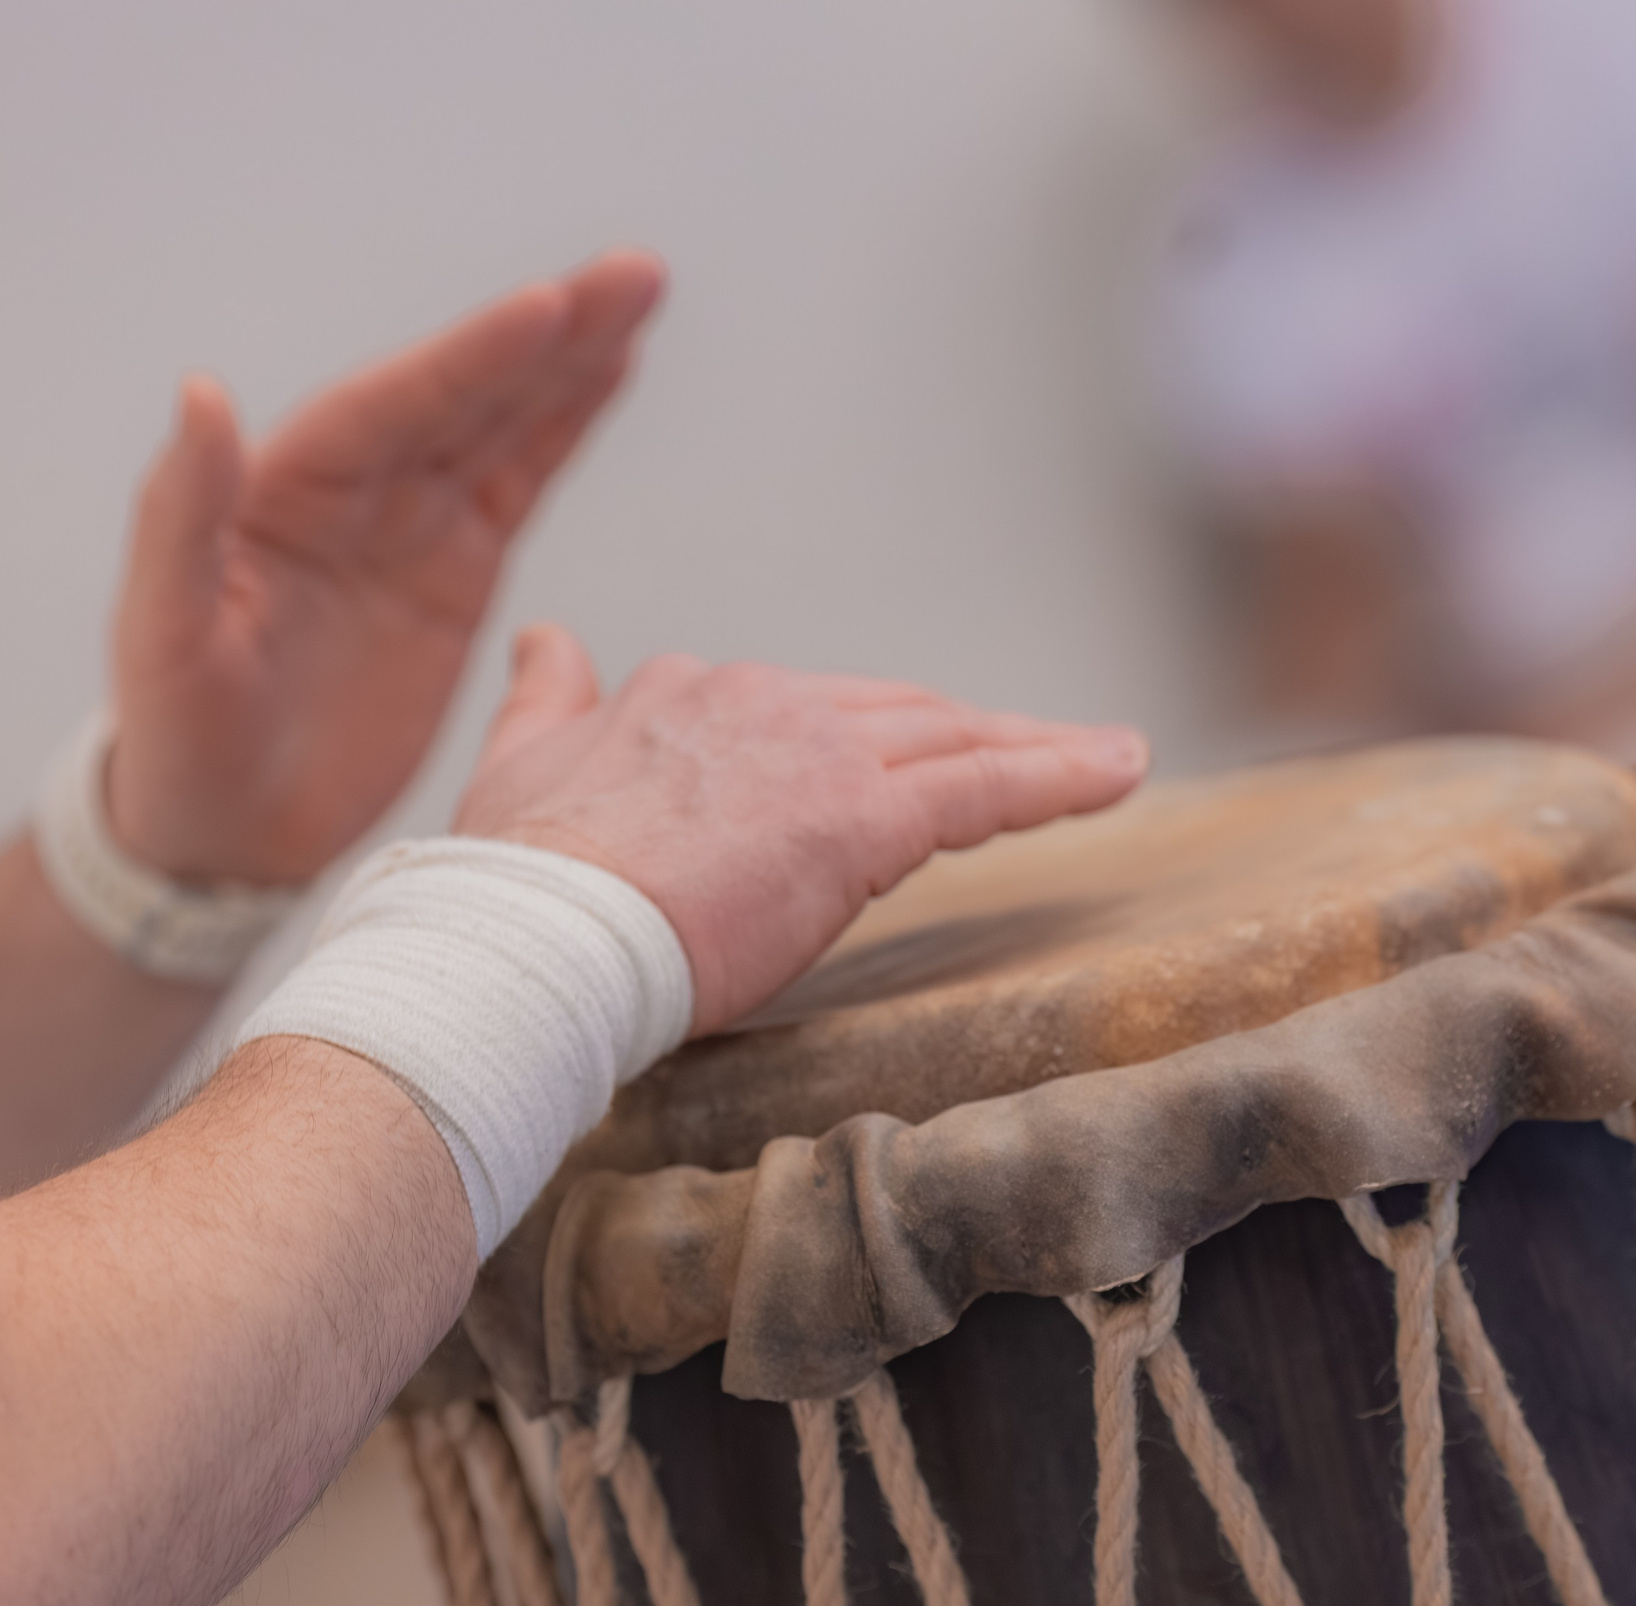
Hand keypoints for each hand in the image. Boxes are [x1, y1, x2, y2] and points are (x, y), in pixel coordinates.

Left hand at [104, 252, 665, 885]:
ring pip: (504, 423)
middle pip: (463, 393)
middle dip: (549, 332)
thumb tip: (203, 393)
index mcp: (283, 488)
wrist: (223, 831)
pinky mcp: (457, 574)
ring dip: (573, 359)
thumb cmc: (175, 737)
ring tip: (641, 295)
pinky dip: (567, 425)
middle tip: (634, 274)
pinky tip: (613, 371)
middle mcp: (352, 488)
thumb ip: (181, 516)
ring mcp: (410, 525)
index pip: (392, 405)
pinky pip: (520, 481)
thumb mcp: (161, 636)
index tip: (547, 306)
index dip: (472, 357)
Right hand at [452, 627, 1150, 1033]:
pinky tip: (1119, 768)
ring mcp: (817, 753)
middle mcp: (761, 700)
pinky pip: (986, 789)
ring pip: (953, 739)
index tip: (887, 764)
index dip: (854, 740)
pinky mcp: (862, 817)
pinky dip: (1061, 773)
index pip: (802, 711)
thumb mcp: (516, 765)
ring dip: (1037, 744)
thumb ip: (544, 698)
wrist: (537, 937)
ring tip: (1107, 755)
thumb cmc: (519, 884)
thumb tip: (544, 638)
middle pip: (894, 712)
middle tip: (1035, 750)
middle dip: (966, 731)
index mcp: (687, 693)